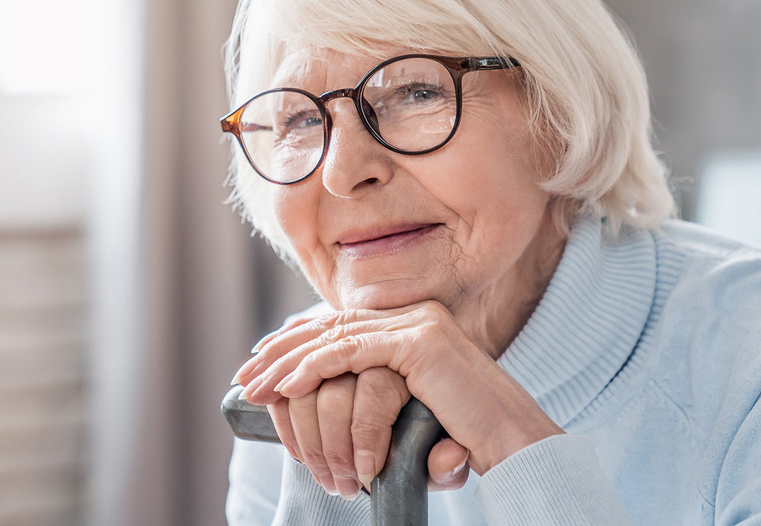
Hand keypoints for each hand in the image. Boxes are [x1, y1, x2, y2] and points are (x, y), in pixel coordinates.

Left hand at [235, 301, 562, 474]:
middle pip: (332, 325)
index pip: (343, 325)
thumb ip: (378, 392)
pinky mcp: (420, 344)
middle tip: (246, 374)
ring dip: (288, 363)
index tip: (263, 363)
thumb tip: (327, 397)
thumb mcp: (412, 407)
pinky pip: (352, 352)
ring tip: (256, 387)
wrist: (514, 444)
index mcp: (415, 323)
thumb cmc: (467, 435)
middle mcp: (417, 315)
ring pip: (335, 337)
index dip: (298, 342)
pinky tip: (286, 386)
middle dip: (283, 350)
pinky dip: (314, 368)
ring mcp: (420, 324)